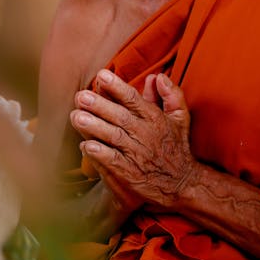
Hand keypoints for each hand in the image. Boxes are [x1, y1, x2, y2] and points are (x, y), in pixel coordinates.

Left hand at [71, 71, 198, 207]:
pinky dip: (99, 154)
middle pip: (120, 116)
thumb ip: (171, 95)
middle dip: (100, 105)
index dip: (118, 87)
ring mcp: (137, 154)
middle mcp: (145, 134)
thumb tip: (158, 76)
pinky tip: (85, 145)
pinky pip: (113, 161)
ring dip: (94, 127)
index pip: (134, 99)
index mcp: (155, 118)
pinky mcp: (130, 173)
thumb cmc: (176, 146)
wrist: (182, 184)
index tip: (101, 76)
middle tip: (81, 96)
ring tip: (77, 117)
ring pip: (113, 137)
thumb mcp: (180, 118)